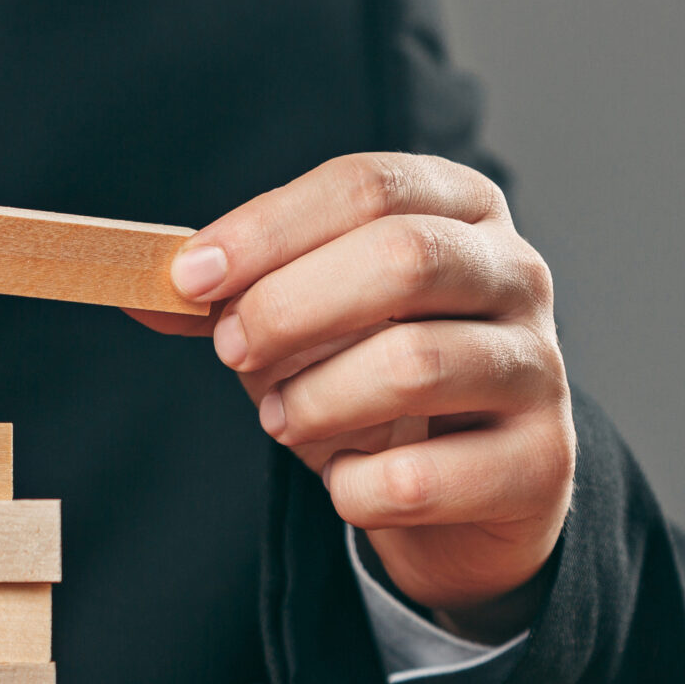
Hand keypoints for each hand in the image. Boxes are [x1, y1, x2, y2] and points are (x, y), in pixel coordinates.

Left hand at [133, 153, 575, 642]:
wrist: (468, 498)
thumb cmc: (374, 387)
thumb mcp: (304, 326)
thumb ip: (232, 299)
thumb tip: (143, 289)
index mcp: (460, 210)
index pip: (367, 185)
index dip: (268, 229)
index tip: (190, 278)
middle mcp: (517, 274)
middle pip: (402, 258)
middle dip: (290, 309)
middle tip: (232, 353)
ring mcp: (540, 368)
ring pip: (412, 367)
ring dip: (315, 403)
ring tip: (284, 420)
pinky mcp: (540, 465)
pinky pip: (418, 478)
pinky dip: (353, 490)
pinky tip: (348, 484)